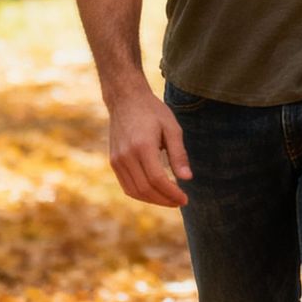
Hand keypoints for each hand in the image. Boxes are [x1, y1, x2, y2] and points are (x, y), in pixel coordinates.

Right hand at [108, 83, 191, 207]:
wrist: (125, 99)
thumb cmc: (152, 112)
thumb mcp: (172, 128)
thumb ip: (179, 154)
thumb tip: (187, 178)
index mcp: (142, 146)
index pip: (157, 179)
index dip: (172, 193)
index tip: (185, 199)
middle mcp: (126, 155)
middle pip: (146, 189)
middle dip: (164, 200)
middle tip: (180, 202)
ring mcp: (117, 160)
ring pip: (134, 191)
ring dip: (153, 200)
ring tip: (170, 200)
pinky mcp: (113, 162)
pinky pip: (126, 186)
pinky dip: (141, 194)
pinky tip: (155, 193)